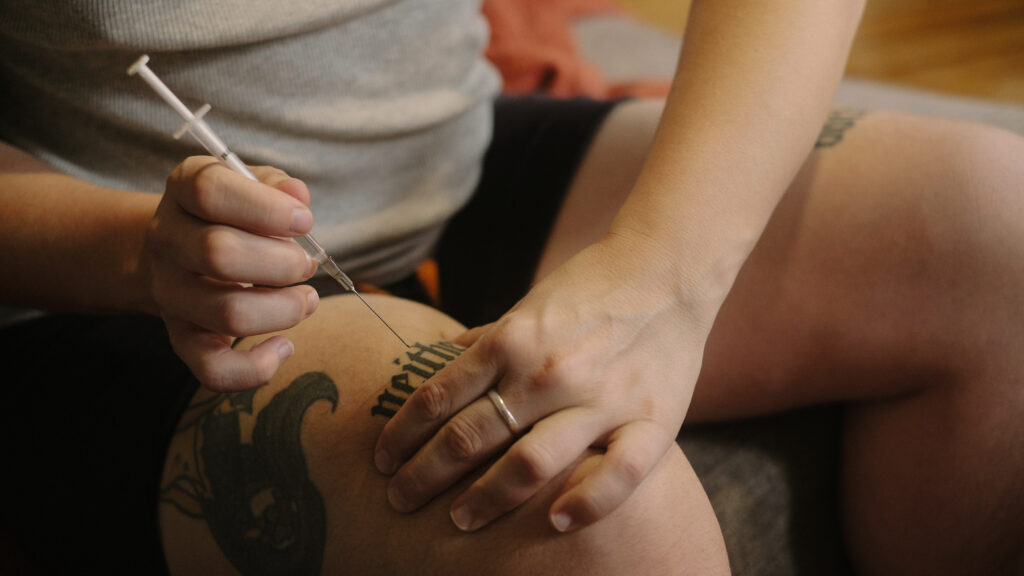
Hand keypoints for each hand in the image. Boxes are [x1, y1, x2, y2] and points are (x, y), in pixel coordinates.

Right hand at [143, 156, 319, 390]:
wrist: (176, 252)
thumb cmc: (230, 213)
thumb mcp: (247, 184)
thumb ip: (275, 185)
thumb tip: (297, 196)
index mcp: (182, 191)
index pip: (209, 191)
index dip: (265, 208)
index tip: (303, 220)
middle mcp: (166, 240)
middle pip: (218, 253)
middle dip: (281, 262)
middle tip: (305, 264)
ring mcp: (170, 293)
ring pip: (226, 312)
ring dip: (283, 309)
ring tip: (307, 299)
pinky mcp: (182, 338)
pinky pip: (213, 369)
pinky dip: (257, 368)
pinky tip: (285, 346)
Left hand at [374, 232, 712, 531]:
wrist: (667, 270)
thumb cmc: (591, 287)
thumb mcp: (529, 304)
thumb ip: (487, 338)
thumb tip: (441, 361)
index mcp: (511, 340)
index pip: (437, 398)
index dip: (401, 434)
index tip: (383, 460)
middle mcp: (547, 372)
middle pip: (469, 436)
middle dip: (424, 475)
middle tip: (399, 499)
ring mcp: (600, 399)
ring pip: (528, 462)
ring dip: (485, 498)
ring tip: (457, 520)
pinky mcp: (651, 419)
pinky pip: (618, 473)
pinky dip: (588, 502)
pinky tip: (558, 522)